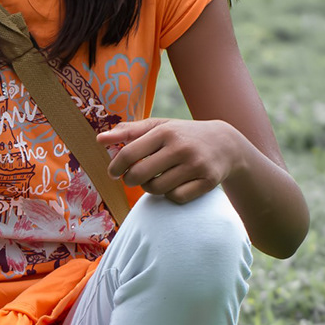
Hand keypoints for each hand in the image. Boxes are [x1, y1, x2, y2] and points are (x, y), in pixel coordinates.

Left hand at [99, 117, 251, 203]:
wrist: (226, 143)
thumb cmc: (183, 135)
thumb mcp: (159, 127)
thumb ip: (129, 131)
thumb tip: (99, 139)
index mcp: (165, 131)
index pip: (129, 154)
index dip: (115, 167)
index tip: (113, 172)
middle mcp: (181, 147)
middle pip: (140, 175)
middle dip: (130, 180)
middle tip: (132, 178)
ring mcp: (196, 165)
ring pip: (157, 189)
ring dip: (150, 187)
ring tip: (154, 179)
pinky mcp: (208, 181)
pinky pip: (176, 198)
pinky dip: (170, 195)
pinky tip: (174, 185)